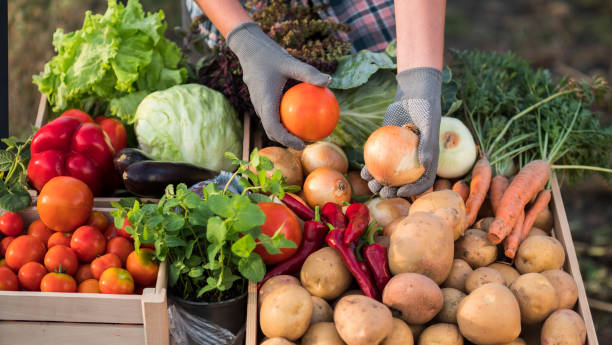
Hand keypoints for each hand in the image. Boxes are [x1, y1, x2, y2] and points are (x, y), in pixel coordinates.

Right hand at [227, 22, 330, 149]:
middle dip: (289, 141)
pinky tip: (302, 114)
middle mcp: (260, 106)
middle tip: (309, 142)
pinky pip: (273, 115)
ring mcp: (260, 104)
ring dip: (286, 133)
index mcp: (265, 102)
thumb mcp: (290, 62)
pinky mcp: (262, 100)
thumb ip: (308, 73)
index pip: (274, 128)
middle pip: (273, 132)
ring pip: (272, 125)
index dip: (287, 140)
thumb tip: (329, 80)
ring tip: (307, 133)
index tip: (303, 144)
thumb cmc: (269, 55)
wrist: (249, 48)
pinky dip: (285, 120)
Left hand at [361, 67, 441, 197]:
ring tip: (371, 184)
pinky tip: (362, 172)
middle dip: (392, 191)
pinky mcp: (385, 147)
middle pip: (402, 182)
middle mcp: (412, 160)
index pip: (422, 181)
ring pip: (387, 173)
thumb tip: (425, 165)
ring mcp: (397, 155)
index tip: (402, 191)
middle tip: (383, 192)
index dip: (413, 190)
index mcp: (426, 160)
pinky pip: (377, 160)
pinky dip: (370, 167)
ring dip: (378, 182)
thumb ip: (428, 144)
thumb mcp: (429, 124)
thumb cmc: (425, 108)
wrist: (412, 93)